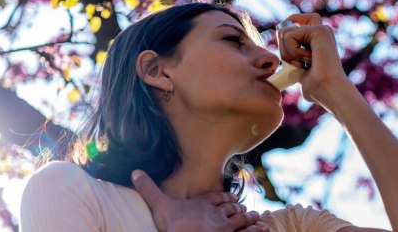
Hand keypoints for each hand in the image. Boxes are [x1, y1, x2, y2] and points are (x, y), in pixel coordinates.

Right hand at [131, 170, 268, 231]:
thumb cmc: (174, 223)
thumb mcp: (160, 204)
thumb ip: (149, 188)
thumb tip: (134, 172)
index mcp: (203, 203)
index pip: (217, 198)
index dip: (224, 198)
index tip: (231, 198)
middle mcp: (217, 212)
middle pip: (231, 209)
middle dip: (238, 209)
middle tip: (245, 209)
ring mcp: (226, 226)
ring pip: (241, 220)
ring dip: (249, 218)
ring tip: (256, 217)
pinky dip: (256, 231)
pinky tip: (263, 229)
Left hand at [277, 13, 349, 106]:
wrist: (328, 91)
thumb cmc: (316, 88)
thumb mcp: (298, 71)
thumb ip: (292, 61)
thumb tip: (279, 73)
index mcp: (317, 38)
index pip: (293, 21)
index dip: (284, 30)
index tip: (286, 49)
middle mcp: (321, 30)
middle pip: (286, 25)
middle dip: (282, 46)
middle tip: (297, 63)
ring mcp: (321, 29)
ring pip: (284, 32)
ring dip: (287, 53)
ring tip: (304, 63)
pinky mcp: (319, 30)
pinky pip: (289, 36)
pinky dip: (293, 52)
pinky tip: (310, 60)